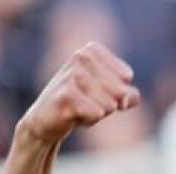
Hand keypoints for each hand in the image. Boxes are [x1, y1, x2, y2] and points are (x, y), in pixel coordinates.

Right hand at [18, 42, 141, 145]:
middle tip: (87, 103)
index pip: (126, 76)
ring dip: (99, 113)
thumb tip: (126, 98)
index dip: (118, 92)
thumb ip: (128, 95)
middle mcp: (80, 56)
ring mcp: (71, 73)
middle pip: (120, 90)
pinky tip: (73, 116)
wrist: (47, 120)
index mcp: (91, 50)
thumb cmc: (82, 104)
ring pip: (110, 103)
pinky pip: (97, 113)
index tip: (96, 91)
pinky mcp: (65, 94)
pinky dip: (90, 120)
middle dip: (109, 105)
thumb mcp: (110, 97)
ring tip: (80, 109)